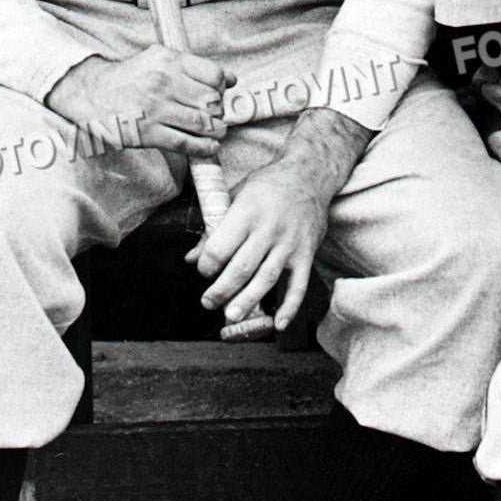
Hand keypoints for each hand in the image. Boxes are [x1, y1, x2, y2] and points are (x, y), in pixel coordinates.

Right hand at [45, 45, 230, 160]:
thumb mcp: (158, 59)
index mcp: (168, 61)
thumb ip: (193, 67)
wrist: (91, 94)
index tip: (219, 95)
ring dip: (216, 131)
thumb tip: (230, 79)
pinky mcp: (147, 133)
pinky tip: (208, 147)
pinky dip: (204, 148)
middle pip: (212, 102)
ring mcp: (155, 109)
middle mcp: (163, 83)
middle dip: (220, 112)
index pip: (213, 76)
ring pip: (203, 124)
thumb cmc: (130, 78)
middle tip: (216, 117)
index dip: (222, 89)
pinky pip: (186, 144)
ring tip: (215, 132)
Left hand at [188, 108, 368, 331]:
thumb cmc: (267, 185)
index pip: (221, 246)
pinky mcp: (306, 253)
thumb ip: (214, 228)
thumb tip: (190, 258)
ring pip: (266, 279)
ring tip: (230, 316)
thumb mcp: (236, 195)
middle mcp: (269, 229)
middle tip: (208, 302)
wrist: (309, 174)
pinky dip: (290, 307)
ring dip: (247, 301)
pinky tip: (278, 325)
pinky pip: (299, 285)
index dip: (207, 264)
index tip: (203, 270)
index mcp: (247, 212)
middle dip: (221, 290)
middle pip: (241, 268)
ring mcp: (290, 243)